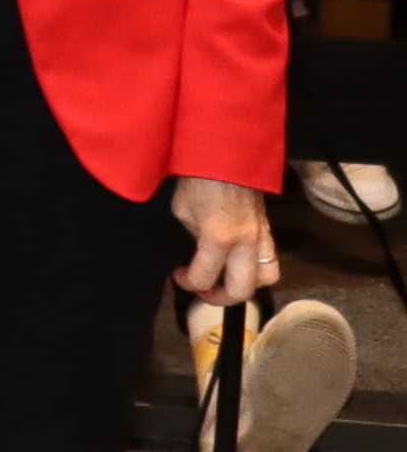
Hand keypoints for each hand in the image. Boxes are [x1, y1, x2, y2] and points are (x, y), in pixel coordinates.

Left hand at [171, 174, 279, 308]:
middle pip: (242, 290)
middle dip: (219, 298)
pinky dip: (257, 269)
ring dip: (245, 285)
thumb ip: (192, 236)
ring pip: (267, 278)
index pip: (203, 278)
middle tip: (203, 289)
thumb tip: (198, 250)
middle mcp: (245, 243)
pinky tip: (238, 262)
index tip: (178, 275)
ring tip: (225, 279)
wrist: (227, 153)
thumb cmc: (198, 179)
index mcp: (218, 238)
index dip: (187, 283)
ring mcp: (261, 237)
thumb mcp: (182, 210)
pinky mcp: (268, 229)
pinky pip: (271, 259)